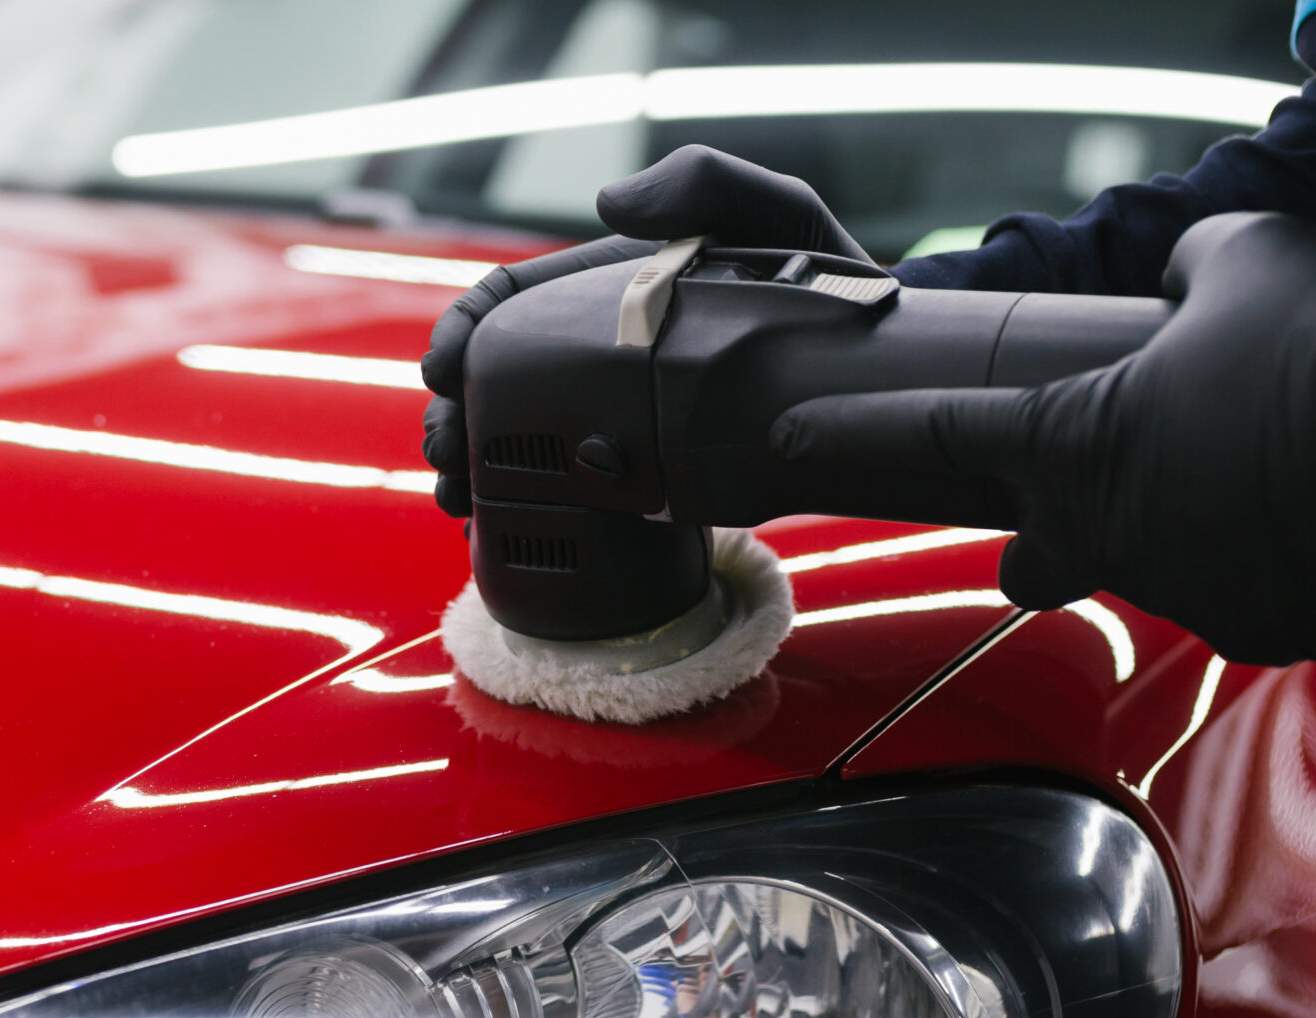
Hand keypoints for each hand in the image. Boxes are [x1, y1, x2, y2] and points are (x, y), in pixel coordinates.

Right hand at [422, 146, 868, 518]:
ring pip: (519, 441)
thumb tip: (611, 204)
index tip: (443, 369)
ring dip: (475, 470)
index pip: (511, 302)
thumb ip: (706, 185)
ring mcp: (620, 412)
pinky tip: (498, 534)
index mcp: (610, 288)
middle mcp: (602, 351)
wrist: (872, 367)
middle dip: (454, 415)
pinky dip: (525, 513)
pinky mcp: (647, 468)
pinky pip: (570, 490)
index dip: (464, 331)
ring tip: (458, 501)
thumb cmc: (820, 279)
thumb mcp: (773, 213)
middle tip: (446, 452)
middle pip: (498, 381)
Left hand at [769, 213, 1315, 665]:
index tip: (789, 442)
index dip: (854, 436)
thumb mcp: (1246, 262)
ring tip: (1267, 477)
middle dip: (1033, 543)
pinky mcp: (1266, 628)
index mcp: (1079, 444)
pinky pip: (1248, 591)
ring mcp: (1187, 592)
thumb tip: (1188, 286)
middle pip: (1032, 556)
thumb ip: (1187, 276)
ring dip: (1188, 530)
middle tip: (1052, 520)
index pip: (935, 437)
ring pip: (1156, 567)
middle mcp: (1114, 535)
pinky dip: (1271, 557)